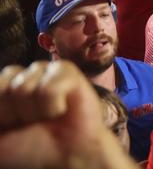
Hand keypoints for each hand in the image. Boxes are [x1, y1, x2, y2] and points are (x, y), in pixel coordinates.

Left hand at [0, 60, 135, 168]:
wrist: (63, 159)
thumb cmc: (26, 151)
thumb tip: (0, 96)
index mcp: (0, 90)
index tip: (6, 126)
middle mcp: (19, 78)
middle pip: (4, 85)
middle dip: (12, 112)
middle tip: (27, 124)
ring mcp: (42, 71)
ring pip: (25, 87)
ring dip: (34, 112)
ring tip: (46, 119)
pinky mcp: (66, 72)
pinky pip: (49, 87)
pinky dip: (52, 106)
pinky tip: (60, 111)